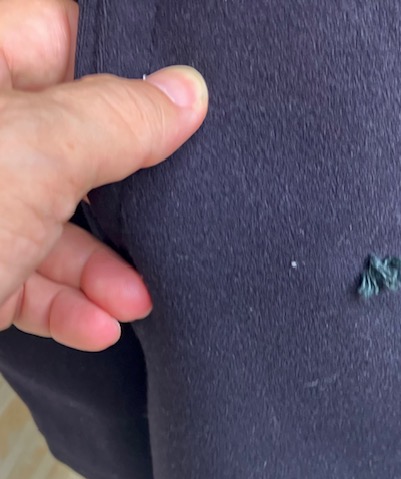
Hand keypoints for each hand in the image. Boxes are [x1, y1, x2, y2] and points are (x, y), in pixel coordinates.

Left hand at [0, 0, 207, 350]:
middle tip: (168, 224)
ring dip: (101, 272)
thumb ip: (117, 118)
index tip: (185, 117)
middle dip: (124, 202)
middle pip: (72, 148)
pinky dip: (65, 306)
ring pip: (51, 224)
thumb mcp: (32, 158)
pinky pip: (25, 277)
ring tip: (134, 302)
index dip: (134, 76)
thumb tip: (187, 92)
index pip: (67, 40)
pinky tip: (97, 327)